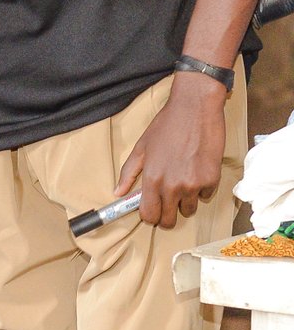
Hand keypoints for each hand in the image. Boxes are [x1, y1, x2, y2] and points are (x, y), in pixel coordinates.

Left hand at [114, 72, 226, 227]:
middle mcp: (172, 186)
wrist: (195, 109)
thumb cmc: (167, 125)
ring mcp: (193, 185)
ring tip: (182, 179)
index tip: (152, 210)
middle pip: (169, 220)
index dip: (149, 216)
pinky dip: (201, 188)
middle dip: (166, 214)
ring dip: (185, 201)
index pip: (149, 215)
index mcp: (152, 178)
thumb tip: (118, 192)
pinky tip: (196, 169)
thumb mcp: (142, 146)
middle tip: (167, 200)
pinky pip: (205, 196)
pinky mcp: (212, 181)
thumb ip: (129, 172)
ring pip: (188, 211)